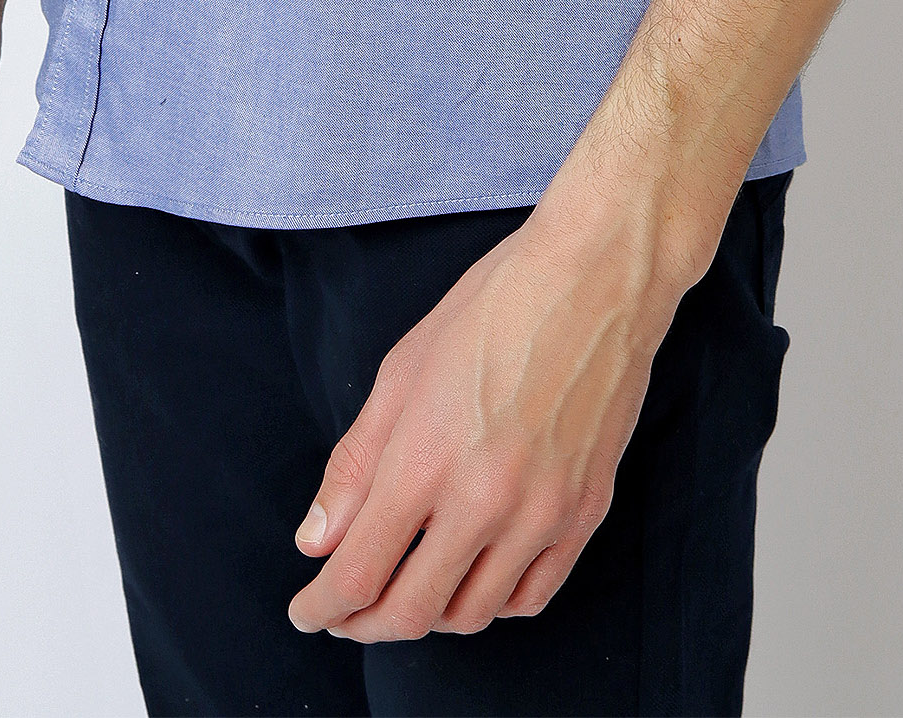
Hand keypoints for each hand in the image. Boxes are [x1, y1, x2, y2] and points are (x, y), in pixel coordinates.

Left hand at [285, 186, 683, 641]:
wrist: (597, 276)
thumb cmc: (494, 306)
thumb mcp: (402, 369)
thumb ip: (355, 464)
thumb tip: (317, 541)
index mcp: (427, 458)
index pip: (358, 573)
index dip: (323, 608)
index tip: (305, 611)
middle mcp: (486, 500)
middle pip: (411, 611)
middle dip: (363, 624)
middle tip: (344, 614)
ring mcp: (543, 513)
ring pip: (472, 615)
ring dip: (427, 617)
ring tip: (405, 590)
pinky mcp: (585, 513)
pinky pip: (530, 597)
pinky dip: (491, 604)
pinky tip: (470, 578)